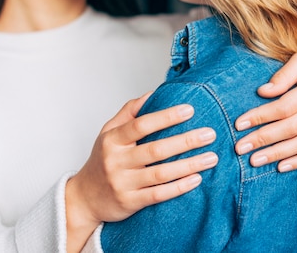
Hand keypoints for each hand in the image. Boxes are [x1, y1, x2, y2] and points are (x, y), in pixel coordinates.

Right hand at [65, 92, 217, 250]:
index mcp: (113, 140)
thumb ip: (129, 112)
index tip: (189, 110)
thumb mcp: (109, 132)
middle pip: (156, 149)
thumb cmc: (103, 159)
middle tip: (210, 133)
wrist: (85, 198)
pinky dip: (179, 187)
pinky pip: (159, 195)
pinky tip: (197, 179)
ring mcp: (123, 183)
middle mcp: (117, 161)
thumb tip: (153, 93)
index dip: (166, 117)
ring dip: (189, 165)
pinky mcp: (130, 202)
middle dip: (186, 141)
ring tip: (211, 157)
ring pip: (161, 174)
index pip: (141, 125)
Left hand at [234, 43, 296, 171]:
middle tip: (240, 147)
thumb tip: (263, 92)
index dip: (261, 116)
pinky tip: (280, 166)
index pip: (286, 106)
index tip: (240, 124)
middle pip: (292, 127)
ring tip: (254, 160)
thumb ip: (284, 75)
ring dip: (277, 154)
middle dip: (264, 139)